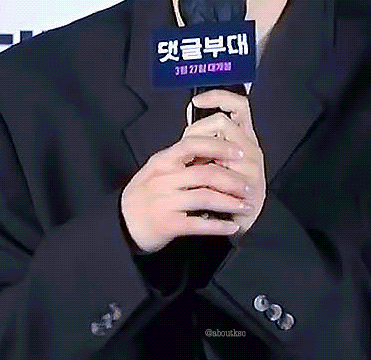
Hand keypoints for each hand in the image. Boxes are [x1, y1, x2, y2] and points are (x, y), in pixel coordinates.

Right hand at [120, 119, 251, 253]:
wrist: (121, 223)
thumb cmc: (144, 194)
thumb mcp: (156, 170)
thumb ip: (181, 161)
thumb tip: (214, 150)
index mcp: (162, 161)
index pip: (192, 145)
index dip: (219, 147)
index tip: (238, 152)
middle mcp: (163, 179)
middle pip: (205, 174)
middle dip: (232, 180)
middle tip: (248, 185)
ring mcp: (165, 202)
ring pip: (206, 198)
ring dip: (230, 202)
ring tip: (246, 205)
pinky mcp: (167, 224)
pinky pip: (199, 224)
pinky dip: (219, 225)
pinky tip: (232, 226)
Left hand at [184, 90, 266, 236]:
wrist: (239, 221)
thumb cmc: (225, 188)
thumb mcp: (217, 157)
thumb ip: (208, 139)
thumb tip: (191, 117)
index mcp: (244, 137)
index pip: (239, 105)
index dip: (219, 97)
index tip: (197, 101)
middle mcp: (250, 147)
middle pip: (223, 123)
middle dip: (198, 131)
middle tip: (189, 148)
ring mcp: (252, 167)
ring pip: (220, 147)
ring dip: (201, 156)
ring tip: (195, 168)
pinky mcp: (249, 186)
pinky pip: (222, 175)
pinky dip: (206, 178)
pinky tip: (198, 183)